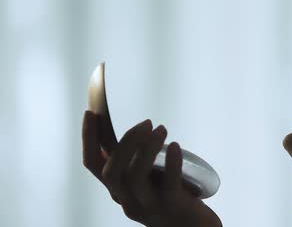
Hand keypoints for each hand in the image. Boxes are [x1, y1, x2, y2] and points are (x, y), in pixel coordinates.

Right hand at [82, 111, 221, 226]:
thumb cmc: (172, 198)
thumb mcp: (149, 180)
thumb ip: (138, 162)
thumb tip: (136, 131)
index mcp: (118, 190)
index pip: (93, 165)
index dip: (88, 139)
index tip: (91, 112)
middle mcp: (128, 200)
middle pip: (113, 172)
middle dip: (125, 142)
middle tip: (146, 122)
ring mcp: (149, 206)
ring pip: (135, 178)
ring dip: (146, 149)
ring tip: (162, 129)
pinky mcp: (172, 207)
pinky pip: (169, 185)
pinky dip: (171, 163)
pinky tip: (175, 146)